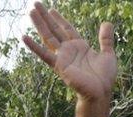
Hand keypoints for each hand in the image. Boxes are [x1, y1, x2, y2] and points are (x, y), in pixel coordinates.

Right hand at [23, 2, 116, 116]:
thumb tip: (107, 23)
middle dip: (46, 17)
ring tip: (30, 11)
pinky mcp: (59, 66)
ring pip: (48, 37)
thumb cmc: (104, 77)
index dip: (60, 19)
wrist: (101, 92)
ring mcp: (62, 57)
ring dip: (39, 24)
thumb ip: (106, 39)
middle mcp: (69, 50)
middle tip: (36, 4)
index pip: (67, 29)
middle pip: (54, 29)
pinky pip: (44, 54)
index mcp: (80, 46)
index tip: (52, 9)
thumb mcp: (108, 54)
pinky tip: (23, 37)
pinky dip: (34, 46)